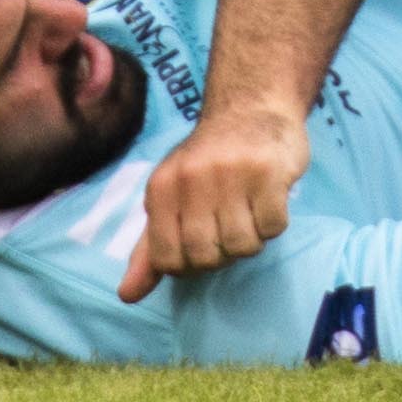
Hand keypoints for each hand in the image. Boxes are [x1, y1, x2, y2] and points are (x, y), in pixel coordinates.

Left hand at [125, 100, 307, 301]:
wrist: (251, 105)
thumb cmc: (207, 160)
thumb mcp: (168, 196)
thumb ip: (149, 248)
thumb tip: (127, 296)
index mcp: (161, 187)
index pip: (168, 260)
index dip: (188, 265)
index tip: (201, 245)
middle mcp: (192, 179)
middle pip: (206, 257)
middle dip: (222, 254)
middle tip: (228, 227)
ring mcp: (232, 173)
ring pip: (243, 246)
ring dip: (251, 238)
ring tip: (248, 210)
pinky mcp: (270, 172)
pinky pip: (274, 228)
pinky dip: (274, 223)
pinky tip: (267, 198)